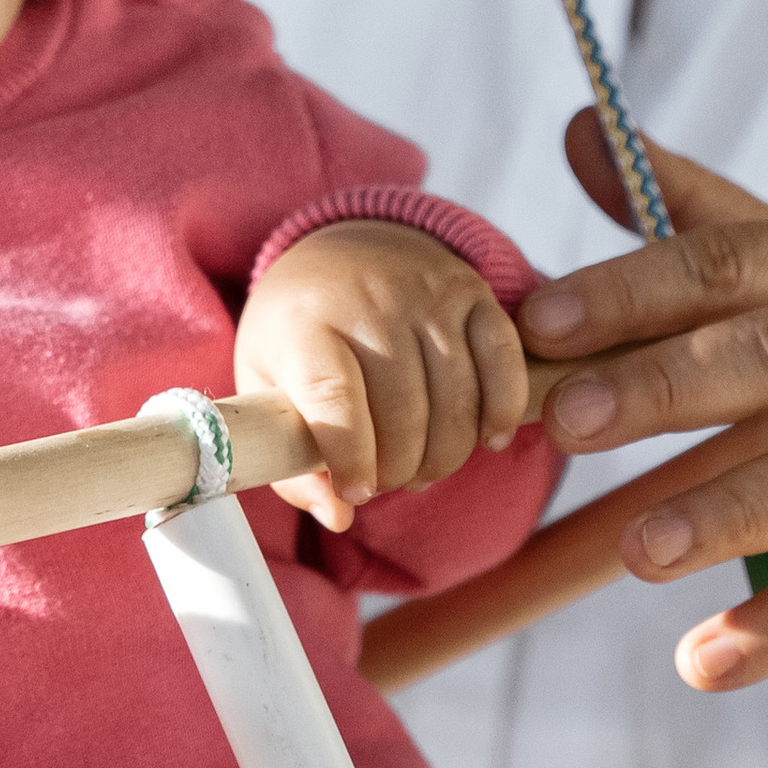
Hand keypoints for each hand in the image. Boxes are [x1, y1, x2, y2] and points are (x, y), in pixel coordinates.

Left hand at [237, 224, 528, 532]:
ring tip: (422, 468)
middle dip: (400, 469)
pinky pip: (503, 361)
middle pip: (404, 410)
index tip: (356, 492)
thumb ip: (288, 458)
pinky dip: (502, 411)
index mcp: (305, 323)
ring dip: (445, 455)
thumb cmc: (300, 332)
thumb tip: (338, 517)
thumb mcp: (265, 385)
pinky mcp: (473, 292)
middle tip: (387, 481)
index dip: (350, 456)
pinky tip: (487, 439)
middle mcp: (369, 300)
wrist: (342, 251)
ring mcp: (427, 293)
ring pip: (456, 398)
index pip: (334, 396)